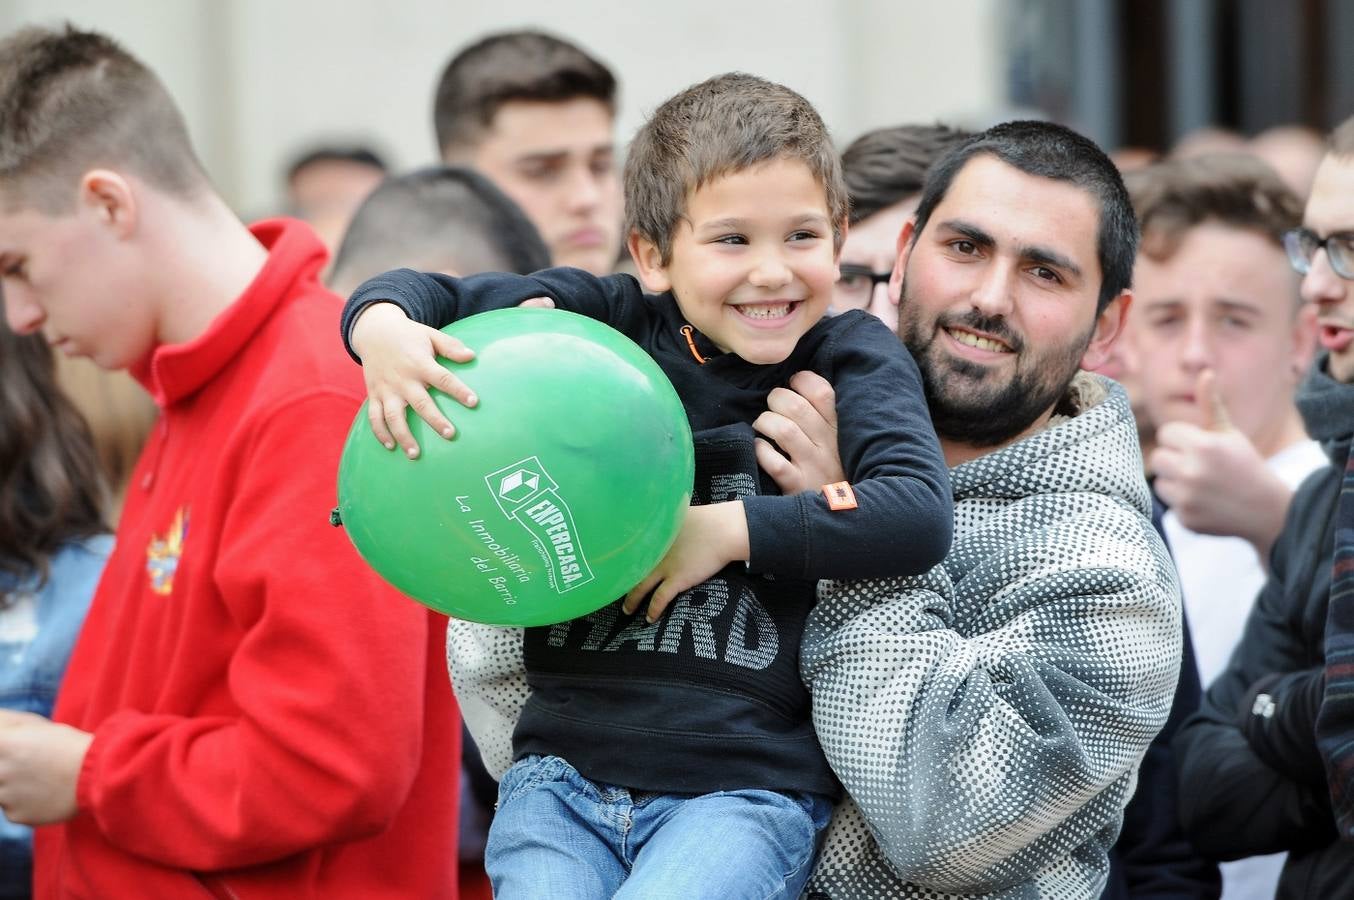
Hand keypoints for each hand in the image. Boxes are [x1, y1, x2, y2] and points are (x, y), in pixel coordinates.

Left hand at [0, 711, 91, 824]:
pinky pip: (13, 808)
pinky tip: (46, 793)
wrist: (96, 775)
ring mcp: (5, 796)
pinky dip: (26, 802)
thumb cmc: (69, 745)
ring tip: (41, 778)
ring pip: (1, 790)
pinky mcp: (16, 815)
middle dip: (8, 767)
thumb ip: (6, 723)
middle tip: (31, 764)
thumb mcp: (37, 725)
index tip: (17, 751)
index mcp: (2, 744)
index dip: (7, 748)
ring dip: (14, 785)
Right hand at [350, 302, 477, 458]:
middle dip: (435, 420)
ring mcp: (386, 389)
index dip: (458, 390)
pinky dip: (380, 433)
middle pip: (420, 403)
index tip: (474, 402)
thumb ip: (450, 346)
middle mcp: (403, 379)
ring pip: (393, 416)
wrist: (373, 331)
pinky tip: (391, 447)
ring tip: (414, 454)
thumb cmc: (408, 335)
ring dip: (403, 435)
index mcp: (420, 363)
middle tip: (450, 435)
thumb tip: (472, 356)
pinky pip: (374, 417)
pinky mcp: (374, 394)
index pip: (442, 378)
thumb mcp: (430, 335)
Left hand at [623, 502, 749, 621]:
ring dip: (632, 600)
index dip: (620, 561)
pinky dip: (654, 609)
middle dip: (620, 582)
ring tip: (627, 610)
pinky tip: (650, 618)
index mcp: (652, 535)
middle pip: (630, 570)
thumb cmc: (706, 519)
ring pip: (640, 587)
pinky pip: (660, 598)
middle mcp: (653, 552)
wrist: (722, 530)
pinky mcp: (677, 579)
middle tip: (613, 591)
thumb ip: (665, 520)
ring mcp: (664, 567)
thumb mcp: (677, 514)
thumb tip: (661, 521)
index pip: (629, 549)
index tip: (614, 568)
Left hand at [753, 371, 844, 494]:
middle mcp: (828, 445)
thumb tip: (798, 381)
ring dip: (765, 422)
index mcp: (840, 428)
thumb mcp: (841, 441)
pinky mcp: (797, 487)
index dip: (802, 380)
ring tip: (762, 426)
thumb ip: (825, 415)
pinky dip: (761, 450)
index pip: (822, 392)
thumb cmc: (834, 470)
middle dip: (776, 399)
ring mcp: (813, 466)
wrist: (843, 515)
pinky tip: (760, 449)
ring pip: (784, 430)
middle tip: (772, 406)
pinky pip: (774, 462)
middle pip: (796, 406)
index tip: (792, 384)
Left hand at [1150, 369, 1292, 560]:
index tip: (1201, 447)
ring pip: (1159, 481)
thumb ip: (1210, 405)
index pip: (1166, 434)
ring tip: (1202, 485)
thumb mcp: (1229, 433)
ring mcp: (1188, 498)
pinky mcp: (1186, 519)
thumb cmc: (1244, 464)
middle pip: (1157, 458)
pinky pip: (1168, 504)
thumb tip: (1205, 373)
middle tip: (1199, 467)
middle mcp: (1193, 471)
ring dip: (1175, 482)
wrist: (1266, 509)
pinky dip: (1182, 503)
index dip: (1182, 439)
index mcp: (1203, 446)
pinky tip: (1205, 503)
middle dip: (1175, 460)